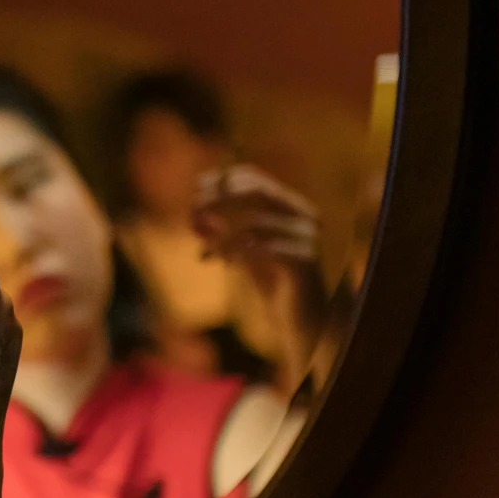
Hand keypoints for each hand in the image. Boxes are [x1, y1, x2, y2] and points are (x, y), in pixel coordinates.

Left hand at [194, 163, 326, 391]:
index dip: (222, 181)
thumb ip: (221, 233)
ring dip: (222, 236)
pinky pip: (263, 247)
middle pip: (256, 191)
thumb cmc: (272, 281)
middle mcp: (301, 214)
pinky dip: (236, 253)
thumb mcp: (240, 252)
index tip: (195, 190)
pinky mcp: (304, 259)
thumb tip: (193, 214)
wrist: (302, 319)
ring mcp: (306, 235)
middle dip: (220, 198)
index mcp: (288, 207)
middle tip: (193, 212)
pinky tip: (224, 264)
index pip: (255, 178)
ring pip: (254, 222)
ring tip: (206, 254)